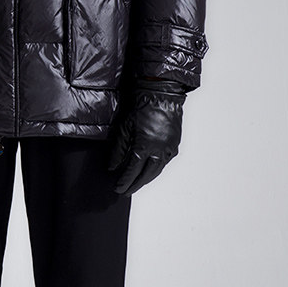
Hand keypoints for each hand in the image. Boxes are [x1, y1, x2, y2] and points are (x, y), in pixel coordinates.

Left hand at [108, 79, 185, 195]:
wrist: (162, 95)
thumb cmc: (142, 107)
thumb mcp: (125, 127)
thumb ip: (118, 149)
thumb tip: (112, 166)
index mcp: (145, 147)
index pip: (133, 171)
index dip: (125, 181)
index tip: (118, 188)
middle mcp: (159, 151)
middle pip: (146, 175)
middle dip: (135, 184)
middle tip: (126, 191)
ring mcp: (169, 149)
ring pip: (157, 171)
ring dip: (146, 179)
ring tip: (137, 183)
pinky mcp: (175, 145)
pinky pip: (164, 162)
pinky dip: (156, 169)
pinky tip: (150, 171)